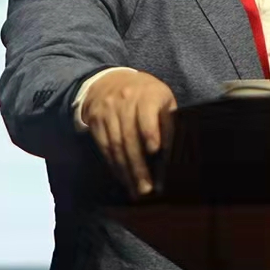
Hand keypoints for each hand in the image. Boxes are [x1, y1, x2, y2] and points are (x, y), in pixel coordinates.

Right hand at [81, 70, 176, 197]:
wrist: (109, 81)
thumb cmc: (145, 93)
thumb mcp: (162, 98)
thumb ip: (168, 120)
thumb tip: (174, 149)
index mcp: (147, 94)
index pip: (146, 114)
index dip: (150, 132)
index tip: (155, 150)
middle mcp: (125, 102)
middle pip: (129, 136)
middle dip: (138, 165)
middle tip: (147, 187)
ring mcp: (108, 112)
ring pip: (115, 145)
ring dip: (125, 170)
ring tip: (135, 189)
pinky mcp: (96, 122)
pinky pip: (104, 147)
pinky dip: (113, 164)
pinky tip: (122, 177)